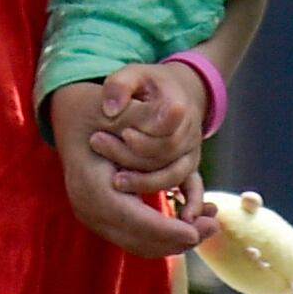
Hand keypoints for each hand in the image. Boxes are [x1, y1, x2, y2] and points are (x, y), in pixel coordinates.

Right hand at [47, 76, 215, 258]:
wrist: (68, 116)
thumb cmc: (94, 108)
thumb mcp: (120, 107)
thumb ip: (149, 115)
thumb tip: (180, 110)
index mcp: (89, 183)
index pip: (130, 218)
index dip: (165, 229)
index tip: (196, 232)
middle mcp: (88, 206)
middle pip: (137, 238)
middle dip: (178, 238)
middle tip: (214, 225)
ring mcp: (93, 216)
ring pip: (139, 244)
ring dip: (175, 240)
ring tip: (209, 224)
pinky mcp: (102, 218)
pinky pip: (136, 237)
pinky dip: (164, 234)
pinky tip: (191, 219)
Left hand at [69, 61, 212, 201]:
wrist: (175, 93)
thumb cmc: (147, 84)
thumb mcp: (133, 74)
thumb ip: (120, 86)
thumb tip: (110, 108)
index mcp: (178, 107)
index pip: (161, 132)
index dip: (141, 140)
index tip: (122, 135)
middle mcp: (189, 134)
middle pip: (164, 157)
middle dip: (132, 160)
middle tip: (101, 153)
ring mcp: (190, 154)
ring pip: (171, 175)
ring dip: (145, 182)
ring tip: (115, 181)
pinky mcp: (187, 167)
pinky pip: (191, 190)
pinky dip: (188, 204)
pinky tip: (178, 219)